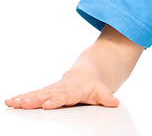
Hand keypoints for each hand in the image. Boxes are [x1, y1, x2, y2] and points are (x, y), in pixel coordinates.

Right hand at [4, 65, 118, 109]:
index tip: (48, 104)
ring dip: (25, 98)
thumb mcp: (101, 91)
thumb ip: (106, 97)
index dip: (57, 100)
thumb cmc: (93, 85)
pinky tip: (10, 101)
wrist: (86, 72)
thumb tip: (115, 103)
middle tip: (24, 104)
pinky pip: (33, 94)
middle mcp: (62, 88)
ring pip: (38, 93)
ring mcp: (53, 89)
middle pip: (48, 94)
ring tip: (13, 102)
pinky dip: (22, 97)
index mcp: (75, 89)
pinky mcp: (46, 91)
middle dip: (35, 100)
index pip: (66, 96)